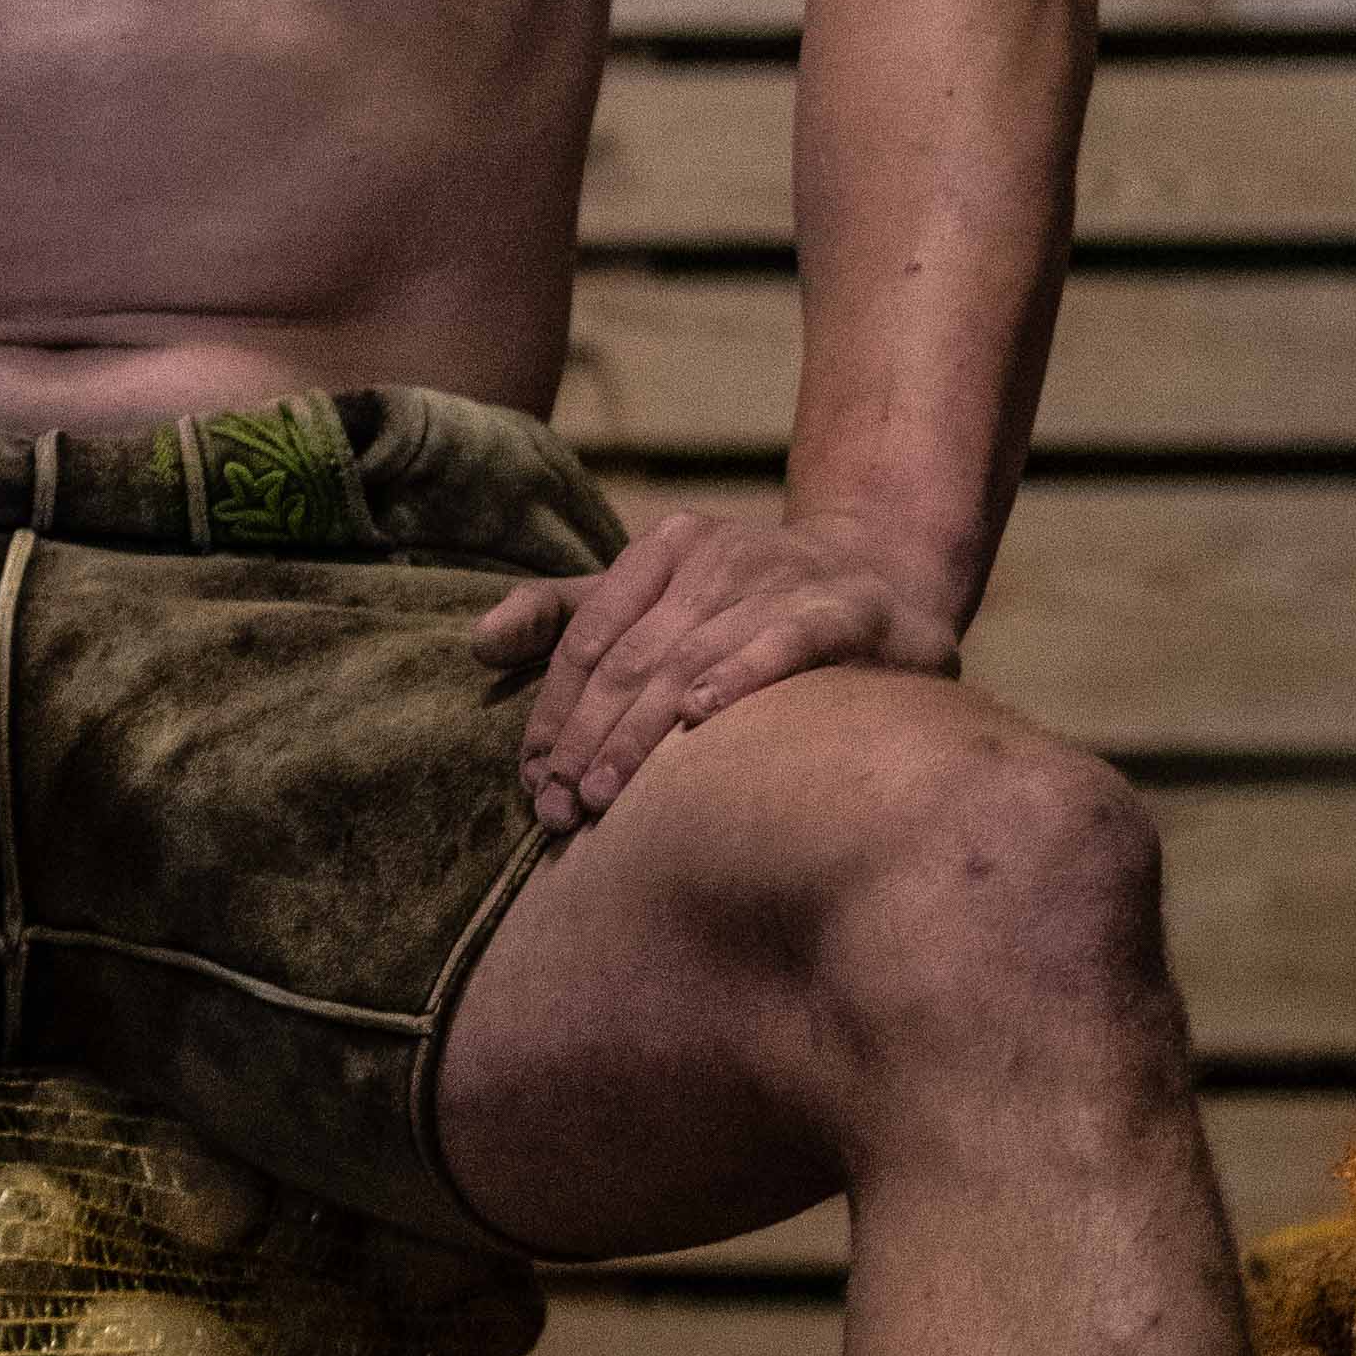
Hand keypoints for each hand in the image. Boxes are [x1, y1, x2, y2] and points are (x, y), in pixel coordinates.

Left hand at [472, 505, 961, 827]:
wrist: (878, 577)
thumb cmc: (742, 602)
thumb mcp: (650, 596)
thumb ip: (563, 616)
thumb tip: (477, 645)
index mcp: (665, 547)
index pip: (589, 636)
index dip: (554, 710)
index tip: (532, 780)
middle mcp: (719, 554)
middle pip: (632, 655)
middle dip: (587, 738)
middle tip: (559, 807)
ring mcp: (785, 575)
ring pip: (693, 656)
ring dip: (641, 732)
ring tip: (604, 794)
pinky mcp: (848, 608)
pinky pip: (786, 641)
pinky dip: (741, 675)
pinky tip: (700, 717)